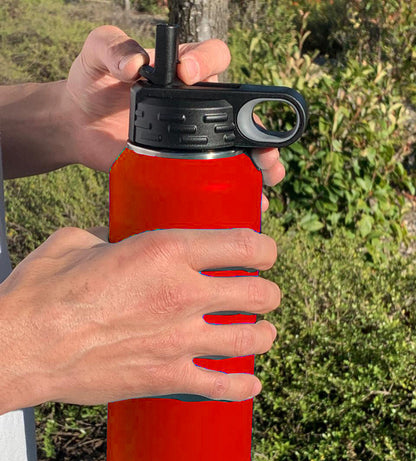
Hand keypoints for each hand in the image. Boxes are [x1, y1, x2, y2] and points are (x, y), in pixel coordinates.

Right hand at [0, 227, 279, 412]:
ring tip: (262, 332)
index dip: (265, 248)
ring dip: (264, 335)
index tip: (264, 254)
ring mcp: (178, 340)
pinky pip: (221, 386)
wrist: (22, 345)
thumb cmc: (43, 292)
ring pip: (251, 338)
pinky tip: (250, 384)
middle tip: (262, 294)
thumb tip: (115, 242)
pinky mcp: (165, 377)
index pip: (243, 245)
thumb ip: (109, 237)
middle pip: (257, 293)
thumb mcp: (77, 242)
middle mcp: (181, 294)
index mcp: (165, 251)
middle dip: (267, 292)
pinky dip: (242, 387)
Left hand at [63, 26, 284, 210]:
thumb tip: (135, 63)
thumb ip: (112, 47)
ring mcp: (191, 139)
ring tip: (269, 175)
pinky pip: (213, 178)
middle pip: (241, 113)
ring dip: (259, 163)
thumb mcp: (95, 53)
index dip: (208, 62)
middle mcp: (195, 105)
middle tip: (263, 146)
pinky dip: (234, 191)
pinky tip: (249, 203)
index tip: (187, 74)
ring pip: (236, 148)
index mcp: (182, 72)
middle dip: (258, 129)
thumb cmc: (89, 83)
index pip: (213, 58)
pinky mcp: (181, 167)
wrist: (76, 125)